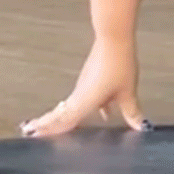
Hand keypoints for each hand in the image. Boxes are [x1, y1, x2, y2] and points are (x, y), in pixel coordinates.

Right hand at [20, 36, 148, 136]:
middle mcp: (79, 95)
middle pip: (60, 114)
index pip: (63, 122)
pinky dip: (82, 107)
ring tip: (57, 126)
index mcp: (84, 103)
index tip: (33, 134)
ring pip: (70, 106)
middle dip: (47, 124)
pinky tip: (103, 112)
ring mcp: (83, 85)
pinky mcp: (89, 78)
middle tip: (32, 131)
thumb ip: (132, 112)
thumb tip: (140, 127)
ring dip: (63, 117)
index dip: (48, 129)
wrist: (113, 39)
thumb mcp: (127, 93)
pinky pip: (82, 98)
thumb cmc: (117, 64)